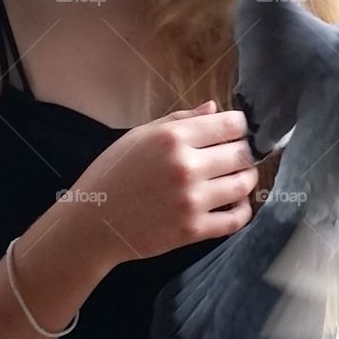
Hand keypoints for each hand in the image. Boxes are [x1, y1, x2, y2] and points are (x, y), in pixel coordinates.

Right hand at [68, 100, 257, 267]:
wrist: (91, 223)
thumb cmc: (113, 174)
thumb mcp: (140, 136)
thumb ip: (180, 120)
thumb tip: (215, 108)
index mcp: (172, 138)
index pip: (232, 125)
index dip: (240, 126)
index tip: (236, 132)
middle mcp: (186, 167)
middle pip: (242, 154)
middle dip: (245, 153)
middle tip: (238, 156)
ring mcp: (191, 200)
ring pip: (243, 184)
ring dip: (247, 179)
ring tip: (238, 177)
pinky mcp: (192, 230)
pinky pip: (236, 219)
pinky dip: (243, 210)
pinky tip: (234, 204)